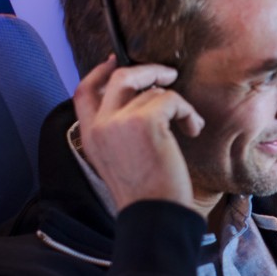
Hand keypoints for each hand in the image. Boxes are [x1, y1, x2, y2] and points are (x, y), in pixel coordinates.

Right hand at [73, 55, 204, 210]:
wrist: (154, 215)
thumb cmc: (147, 193)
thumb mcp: (119, 159)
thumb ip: (118, 129)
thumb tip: (142, 98)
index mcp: (90, 136)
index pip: (83, 91)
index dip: (99, 72)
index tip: (115, 60)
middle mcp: (100, 125)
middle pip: (120, 77)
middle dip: (148, 71)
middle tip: (169, 75)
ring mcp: (119, 121)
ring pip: (154, 91)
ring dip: (178, 104)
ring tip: (189, 125)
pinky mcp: (144, 121)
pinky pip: (172, 99)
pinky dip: (188, 113)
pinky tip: (193, 130)